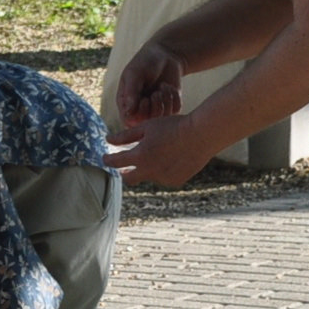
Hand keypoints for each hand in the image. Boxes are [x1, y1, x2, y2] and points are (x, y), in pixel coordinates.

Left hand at [106, 111, 222, 189]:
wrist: (202, 134)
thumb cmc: (174, 126)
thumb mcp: (147, 127)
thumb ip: (126, 136)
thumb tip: (108, 140)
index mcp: (140, 156)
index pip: (116, 162)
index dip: (108, 159)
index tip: (105, 157)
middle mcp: (150, 171)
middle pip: (129, 179)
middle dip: (124, 173)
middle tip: (124, 167)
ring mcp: (163, 178)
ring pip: (149, 176)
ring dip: (148, 168)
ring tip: (159, 153)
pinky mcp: (176, 181)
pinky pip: (164, 177)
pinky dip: (163, 170)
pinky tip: (172, 158)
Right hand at [117, 39, 187, 124]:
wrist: (165, 55)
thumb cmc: (145, 62)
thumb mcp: (135, 74)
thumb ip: (131, 92)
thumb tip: (129, 113)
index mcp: (126, 103)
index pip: (130, 121)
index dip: (139, 115)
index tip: (145, 99)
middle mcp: (140, 109)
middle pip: (148, 123)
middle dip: (154, 108)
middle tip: (156, 93)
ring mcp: (156, 108)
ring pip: (163, 118)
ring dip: (165, 102)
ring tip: (163, 87)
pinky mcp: (170, 105)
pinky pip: (175, 111)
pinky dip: (174, 99)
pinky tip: (170, 88)